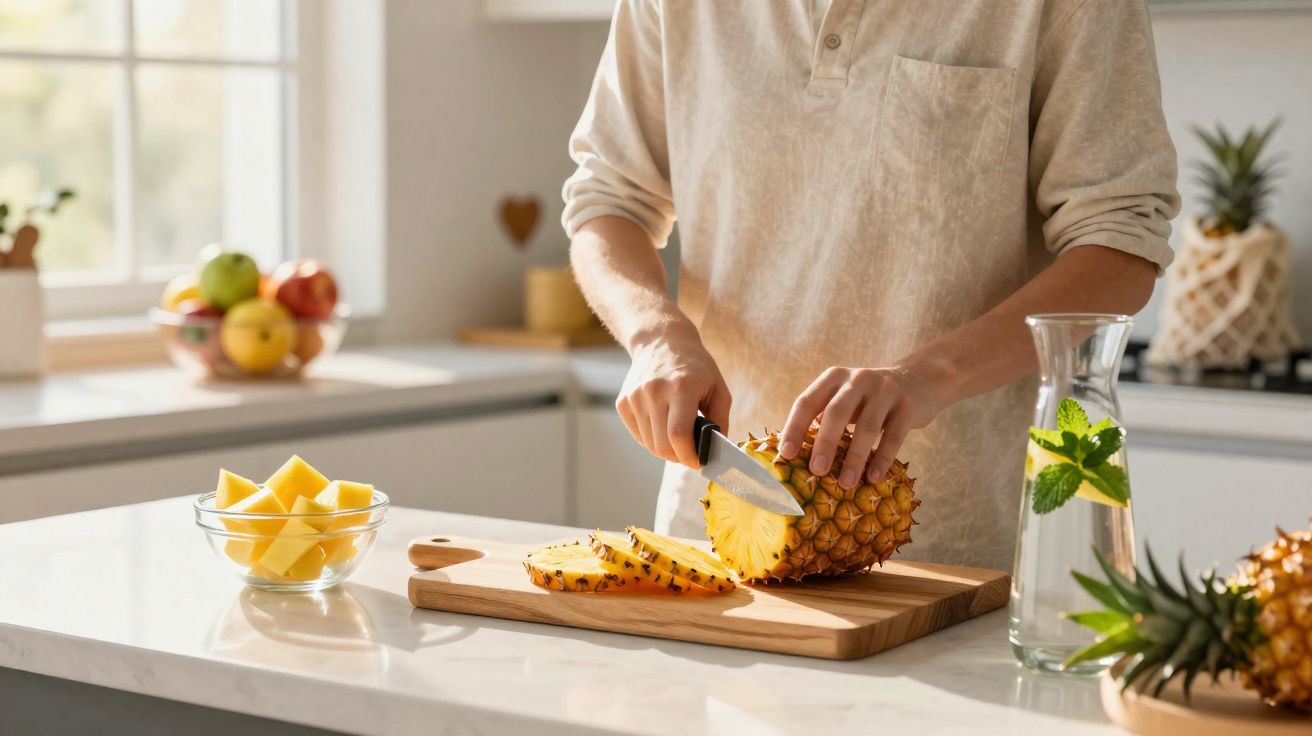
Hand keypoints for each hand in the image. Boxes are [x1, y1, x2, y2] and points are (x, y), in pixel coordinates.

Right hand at [617, 336, 731, 468]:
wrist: (661, 341)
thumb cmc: (695, 367)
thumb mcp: (718, 388)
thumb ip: (720, 420)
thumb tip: (715, 451)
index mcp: (681, 386)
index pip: (678, 434)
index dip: (689, 456)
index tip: (698, 462)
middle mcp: (654, 391)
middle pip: (662, 445)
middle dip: (679, 457)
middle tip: (690, 454)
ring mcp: (635, 397)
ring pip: (650, 445)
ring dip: (666, 449)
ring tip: (678, 437)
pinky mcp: (623, 403)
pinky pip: (639, 436)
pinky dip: (652, 439)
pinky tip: (662, 425)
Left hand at [778, 365, 942, 488]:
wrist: (917, 380)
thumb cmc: (867, 399)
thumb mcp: (843, 398)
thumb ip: (821, 417)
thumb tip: (792, 454)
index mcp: (833, 378)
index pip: (806, 402)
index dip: (794, 428)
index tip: (786, 454)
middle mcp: (857, 379)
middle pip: (836, 412)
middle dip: (825, 443)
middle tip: (817, 471)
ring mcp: (885, 391)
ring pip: (867, 426)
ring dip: (855, 457)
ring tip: (846, 483)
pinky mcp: (908, 406)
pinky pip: (894, 435)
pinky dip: (883, 458)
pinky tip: (874, 477)